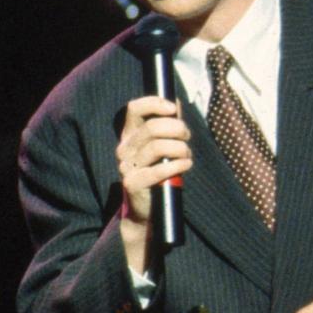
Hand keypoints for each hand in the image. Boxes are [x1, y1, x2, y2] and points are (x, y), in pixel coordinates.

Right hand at [115, 96, 191, 270]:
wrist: (147, 209)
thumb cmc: (159, 172)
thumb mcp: (162, 146)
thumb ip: (168, 125)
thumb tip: (177, 103)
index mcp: (129, 135)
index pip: (135, 109)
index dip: (154, 103)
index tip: (174, 109)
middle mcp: (124, 148)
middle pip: (152, 128)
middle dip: (176, 129)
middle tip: (187, 136)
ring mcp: (126, 166)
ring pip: (158, 147)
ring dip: (180, 148)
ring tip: (188, 155)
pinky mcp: (133, 183)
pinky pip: (160, 169)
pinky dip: (178, 165)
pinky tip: (186, 164)